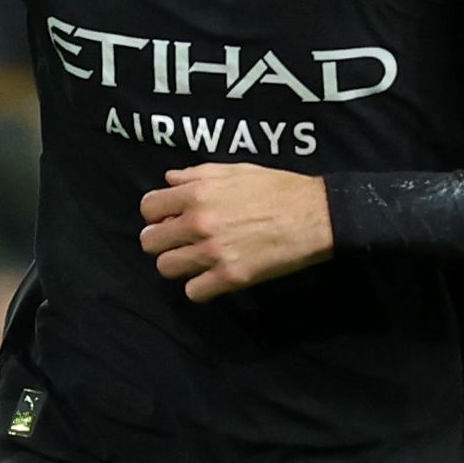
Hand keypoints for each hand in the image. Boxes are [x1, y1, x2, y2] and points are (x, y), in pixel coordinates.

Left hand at [138, 163, 331, 301]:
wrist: (315, 215)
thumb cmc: (277, 188)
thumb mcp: (235, 170)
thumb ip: (197, 174)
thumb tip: (169, 179)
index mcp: (197, 193)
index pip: (148, 208)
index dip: (156, 215)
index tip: (170, 220)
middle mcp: (199, 222)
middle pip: (150, 242)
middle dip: (162, 242)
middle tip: (180, 243)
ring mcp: (213, 252)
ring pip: (166, 268)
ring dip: (178, 265)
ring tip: (196, 261)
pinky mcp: (230, 277)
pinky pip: (193, 292)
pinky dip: (200, 288)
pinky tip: (212, 278)